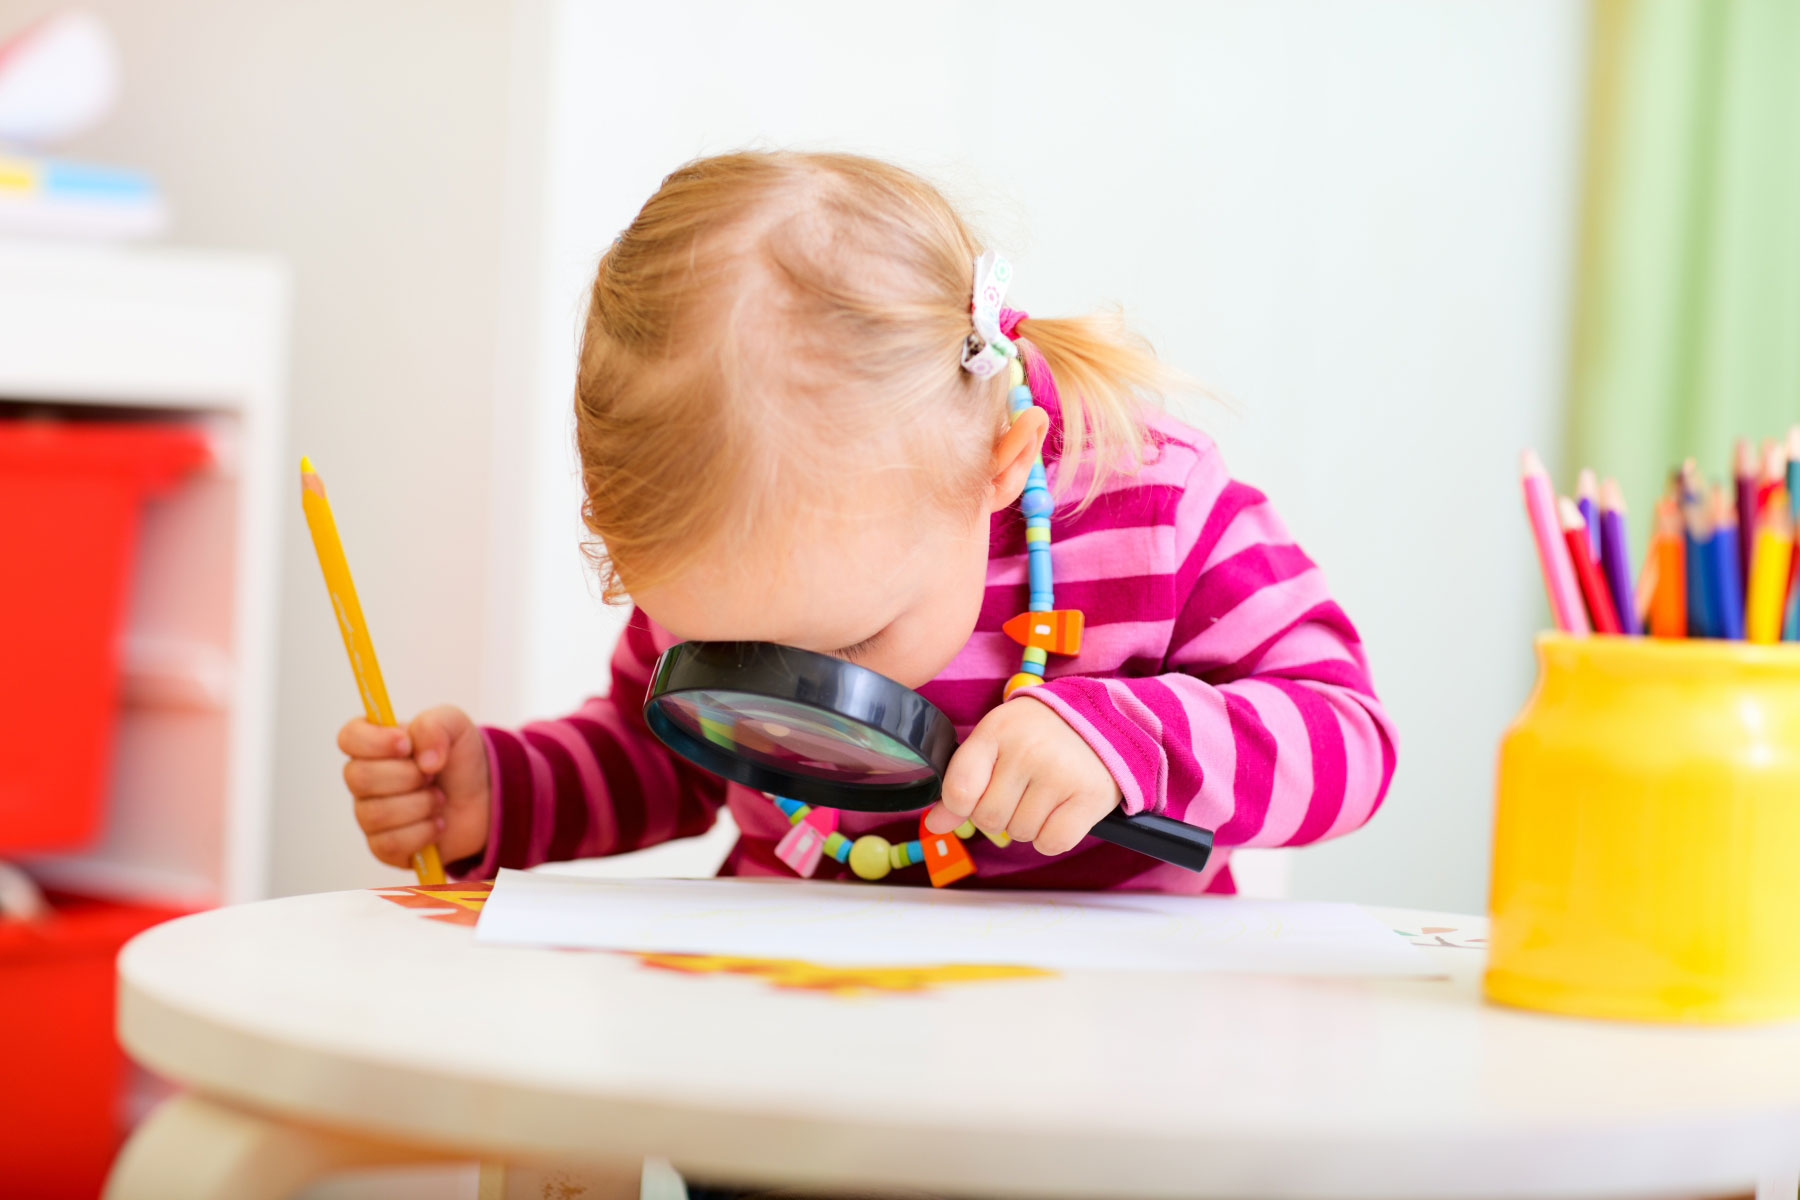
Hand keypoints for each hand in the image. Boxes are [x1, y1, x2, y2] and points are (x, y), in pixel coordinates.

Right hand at [338, 705, 490, 869]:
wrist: (482, 797)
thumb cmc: (457, 758)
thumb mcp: (455, 726)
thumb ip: (436, 726)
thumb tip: (425, 760)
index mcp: (374, 744)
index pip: (348, 738)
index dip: (374, 742)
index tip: (407, 745)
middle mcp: (364, 780)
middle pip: (359, 778)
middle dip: (407, 776)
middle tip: (431, 775)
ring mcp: (370, 815)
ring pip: (377, 814)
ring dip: (420, 804)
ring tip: (439, 798)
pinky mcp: (384, 847)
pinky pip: (391, 844)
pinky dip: (423, 832)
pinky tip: (438, 823)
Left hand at [924, 696, 1121, 854]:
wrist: (1102, 722)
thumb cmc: (1039, 735)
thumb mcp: (995, 743)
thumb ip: (962, 783)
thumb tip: (935, 825)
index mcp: (998, 731)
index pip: (959, 790)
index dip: (961, 806)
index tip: (973, 798)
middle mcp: (1028, 751)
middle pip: (989, 819)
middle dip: (999, 814)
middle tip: (1019, 790)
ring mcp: (1060, 774)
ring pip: (1020, 833)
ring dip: (1028, 824)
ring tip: (1043, 795)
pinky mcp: (1089, 797)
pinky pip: (1051, 843)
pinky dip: (1052, 837)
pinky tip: (1060, 810)